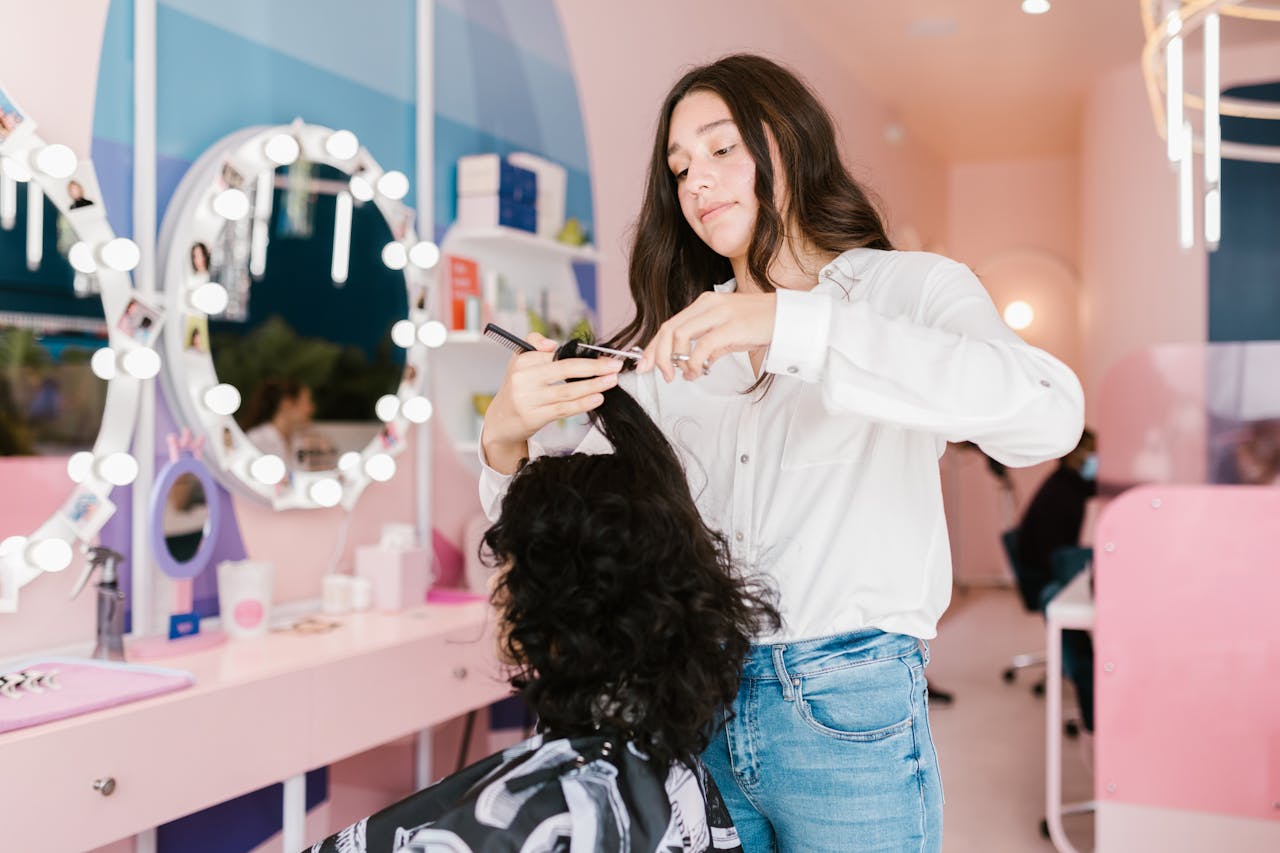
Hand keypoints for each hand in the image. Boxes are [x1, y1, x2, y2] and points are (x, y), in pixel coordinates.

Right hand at [481, 332, 622, 473]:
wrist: (501, 420)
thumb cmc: (518, 387)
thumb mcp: (520, 360)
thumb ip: (535, 343)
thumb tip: (552, 344)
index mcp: (522, 361)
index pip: (557, 355)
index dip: (583, 355)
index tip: (604, 355)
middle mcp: (523, 379)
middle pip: (564, 369)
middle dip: (594, 367)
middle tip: (615, 366)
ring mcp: (528, 399)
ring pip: (567, 391)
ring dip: (593, 385)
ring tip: (611, 381)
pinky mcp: (534, 417)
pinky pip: (564, 409)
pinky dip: (583, 403)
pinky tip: (598, 398)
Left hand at [636, 291, 776, 381]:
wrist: (788, 318)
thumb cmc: (760, 325)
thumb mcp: (728, 334)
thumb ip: (709, 346)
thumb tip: (692, 366)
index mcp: (704, 303)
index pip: (670, 324)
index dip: (654, 346)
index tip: (646, 364)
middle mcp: (708, 304)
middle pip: (669, 329)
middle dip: (658, 355)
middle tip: (660, 375)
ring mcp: (719, 314)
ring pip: (680, 335)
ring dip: (674, 360)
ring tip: (681, 375)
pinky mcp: (732, 326)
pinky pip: (702, 346)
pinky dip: (694, 362)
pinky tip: (697, 372)